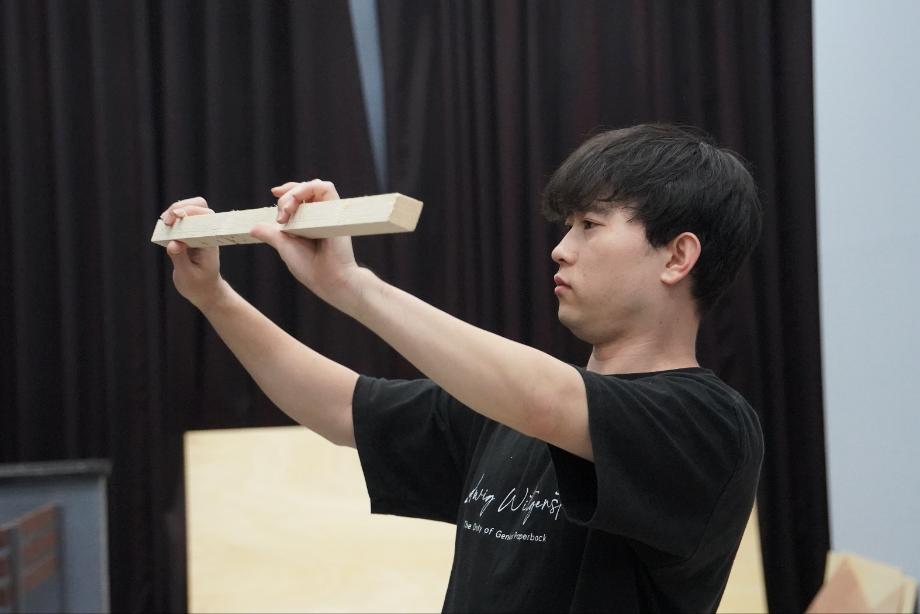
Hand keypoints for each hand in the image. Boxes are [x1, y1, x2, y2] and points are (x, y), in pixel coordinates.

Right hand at [159, 197, 226, 310]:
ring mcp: (198, 232)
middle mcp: (206, 233)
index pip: (205, 216)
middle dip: (180, 207)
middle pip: (198, 206)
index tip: (175, 217)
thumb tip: (173, 243)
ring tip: (164, 224)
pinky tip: (164, 228)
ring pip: (189, 209)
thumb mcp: (188, 276)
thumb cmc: (199, 285)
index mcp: (210, 241)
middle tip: (166, 221)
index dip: (190, 211)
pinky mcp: (189, 235)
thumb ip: (180, 259)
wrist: (206, 291)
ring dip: (174, 212)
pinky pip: (180, 219)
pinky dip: (171, 219)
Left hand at [250, 180, 363, 307]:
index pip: (300, 197)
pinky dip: (309, 188)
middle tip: (281, 216)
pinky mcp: (336, 211)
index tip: (274, 192)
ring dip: (296, 192)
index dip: (287, 192)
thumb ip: (270, 234)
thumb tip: (252, 228)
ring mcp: (329, 212)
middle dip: (287, 196)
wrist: (328, 278)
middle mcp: (320, 216)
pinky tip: (296, 202)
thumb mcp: (284, 246)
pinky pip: (326, 188)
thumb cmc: (309, 266)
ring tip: (287, 211)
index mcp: (309, 223)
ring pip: (315, 185)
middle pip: (304, 189)